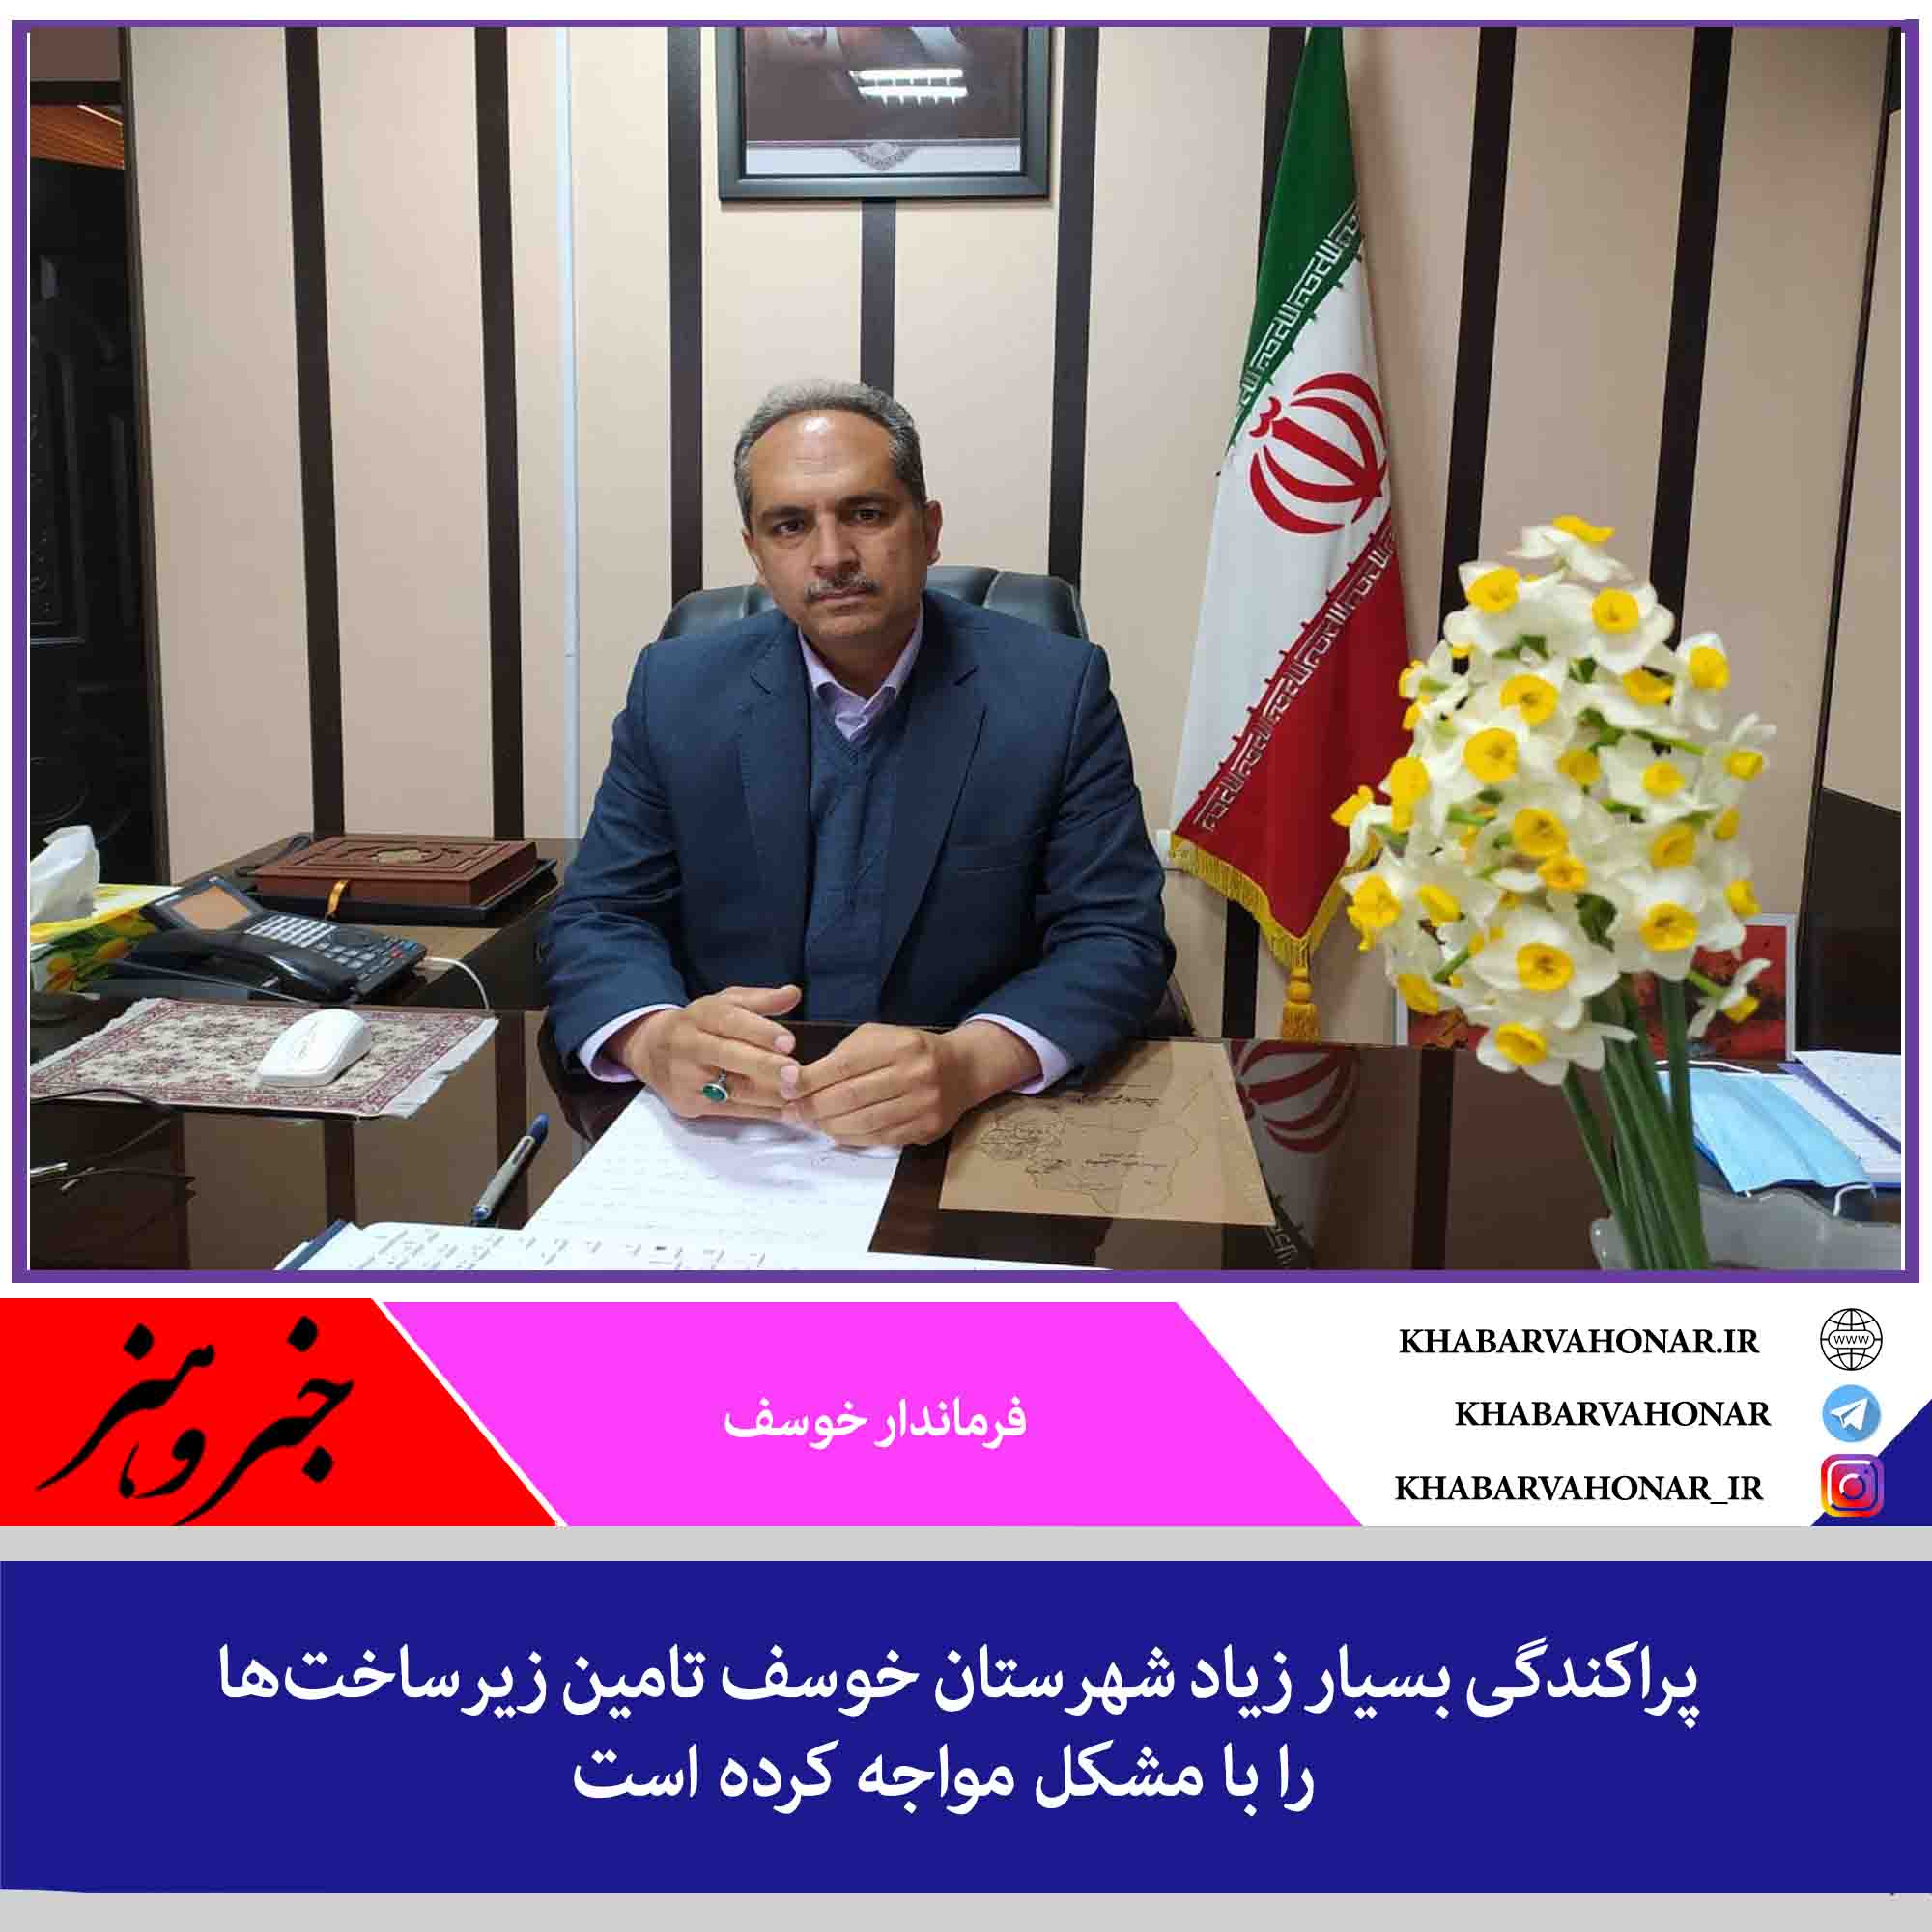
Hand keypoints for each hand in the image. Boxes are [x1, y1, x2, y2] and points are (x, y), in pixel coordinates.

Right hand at [612, 985, 800, 1119]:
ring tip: (797, 1094)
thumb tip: (794, 993)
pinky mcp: (690, 1103)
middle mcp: (690, 1045)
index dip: (760, 1032)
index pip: (730, 1021)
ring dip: (768, 1094)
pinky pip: (732, 1109)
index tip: (789, 1042)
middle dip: (763, 1065)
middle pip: (728, 1056)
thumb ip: (761, 1000)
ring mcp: (687, 1077)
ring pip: (732, 1088)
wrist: (652, 1052)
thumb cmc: (700, 1025)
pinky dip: (761, 1111)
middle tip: (794, 1073)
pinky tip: (785, 1110)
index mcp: (701, 1015)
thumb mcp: (725, 1003)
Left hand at [781, 1020, 1039, 1146]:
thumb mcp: (878, 1038)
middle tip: (793, 1111)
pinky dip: (852, 1137)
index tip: (785, 1087)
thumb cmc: (908, 1050)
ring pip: (863, 1122)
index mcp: (899, 1045)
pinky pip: (879, 1138)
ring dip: (829, 1126)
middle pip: (850, 1097)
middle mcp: (914, 1074)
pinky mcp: (926, 1128)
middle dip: (813, 1107)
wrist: (961, 1070)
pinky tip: (836, 1131)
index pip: (843, 1066)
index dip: (809, 1079)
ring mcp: (923, 1104)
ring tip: (811, 1122)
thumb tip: (798, 1082)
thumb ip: (843, 1057)